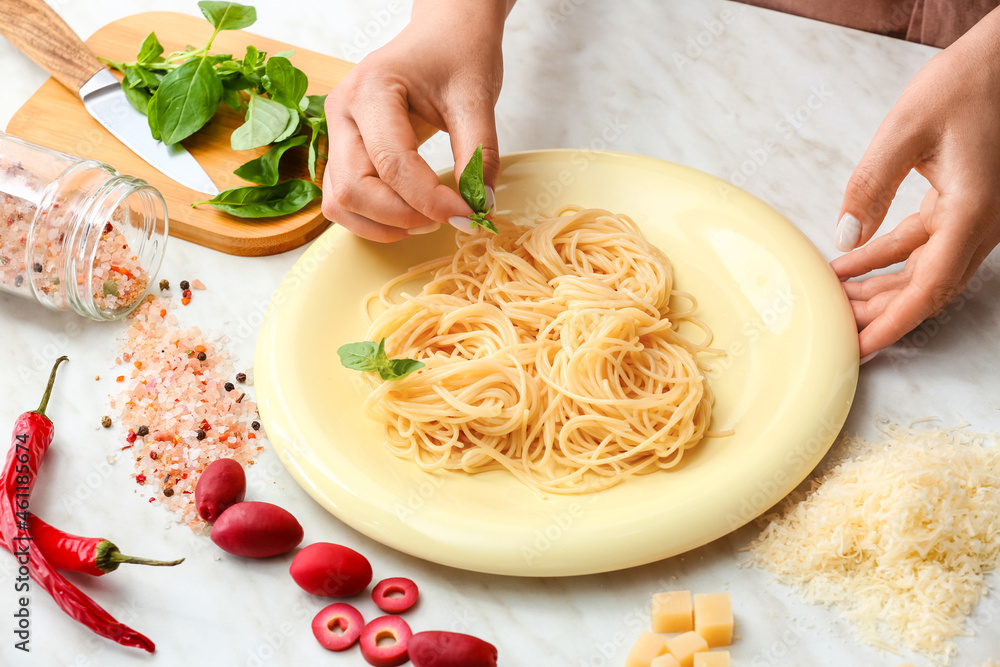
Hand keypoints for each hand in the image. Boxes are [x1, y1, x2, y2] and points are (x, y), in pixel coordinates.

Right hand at [322, 0, 508, 241]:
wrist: (445, 32)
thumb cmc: (458, 52)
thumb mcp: (476, 98)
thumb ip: (478, 155)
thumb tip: (479, 208)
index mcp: (371, 90)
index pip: (392, 163)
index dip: (430, 200)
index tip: (468, 215)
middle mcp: (343, 112)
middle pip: (354, 189)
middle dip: (402, 216)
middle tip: (448, 218)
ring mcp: (338, 133)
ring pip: (340, 202)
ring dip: (383, 224)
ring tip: (429, 219)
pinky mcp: (345, 151)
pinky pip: (345, 199)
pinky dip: (374, 218)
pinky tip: (411, 214)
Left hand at [831, 8, 999, 358]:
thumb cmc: (966, 83)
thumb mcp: (906, 129)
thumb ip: (871, 186)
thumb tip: (845, 240)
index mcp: (971, 212)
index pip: (930, 287)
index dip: (894, 323)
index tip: (863, 349)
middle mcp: (979, 224)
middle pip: (924, 288)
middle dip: (877, 313)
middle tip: (834, 328)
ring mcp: (973, 217)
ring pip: (922, 271)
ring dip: (879, 288)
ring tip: (834, 301)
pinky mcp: (962, 206)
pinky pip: (922, 246)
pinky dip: (885, 259)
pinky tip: (849, 266)